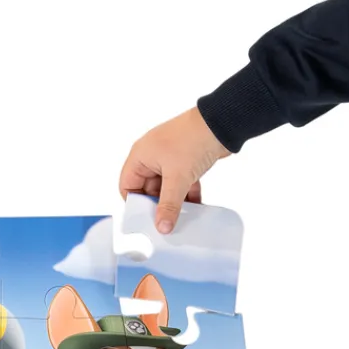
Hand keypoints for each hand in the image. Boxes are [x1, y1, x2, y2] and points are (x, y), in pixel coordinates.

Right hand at [119, 107, 229, 233]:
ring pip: (167, 188)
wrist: (221, 122)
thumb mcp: (177, 178)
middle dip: (158, 205)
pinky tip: (196, 206)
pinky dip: (188, 194)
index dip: (135, 203)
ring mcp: (169, 158)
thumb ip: (169, 205)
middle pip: (148, 189)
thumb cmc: (192, 139)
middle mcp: (152, 156)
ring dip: (175, 201)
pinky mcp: (185, 161)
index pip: (127, 185)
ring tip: (183, 216)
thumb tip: (162, 227)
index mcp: (141, 156)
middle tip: (167, 222)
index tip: (146, 219)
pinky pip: (181, 183)